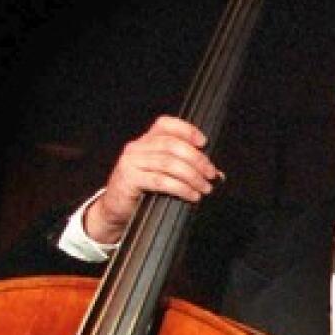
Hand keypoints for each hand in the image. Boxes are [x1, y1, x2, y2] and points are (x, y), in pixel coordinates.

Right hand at [84, 115, 222, 242]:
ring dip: (192, 176)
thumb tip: (217, 175)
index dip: (186, 129)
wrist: (116, 209)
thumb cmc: (144, 191)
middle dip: (197, 159)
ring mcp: (132, 162)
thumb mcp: (164, 174)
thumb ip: (186, 169)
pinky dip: (181, 188)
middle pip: (172, 145)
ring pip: (168, 163)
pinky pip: (160, 181)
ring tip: (205, 188)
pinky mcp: (129, 179)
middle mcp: (137, 147)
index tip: (204, 142)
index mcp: (146, 141)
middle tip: (211, 174)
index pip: (165, 124)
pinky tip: (192, 195)